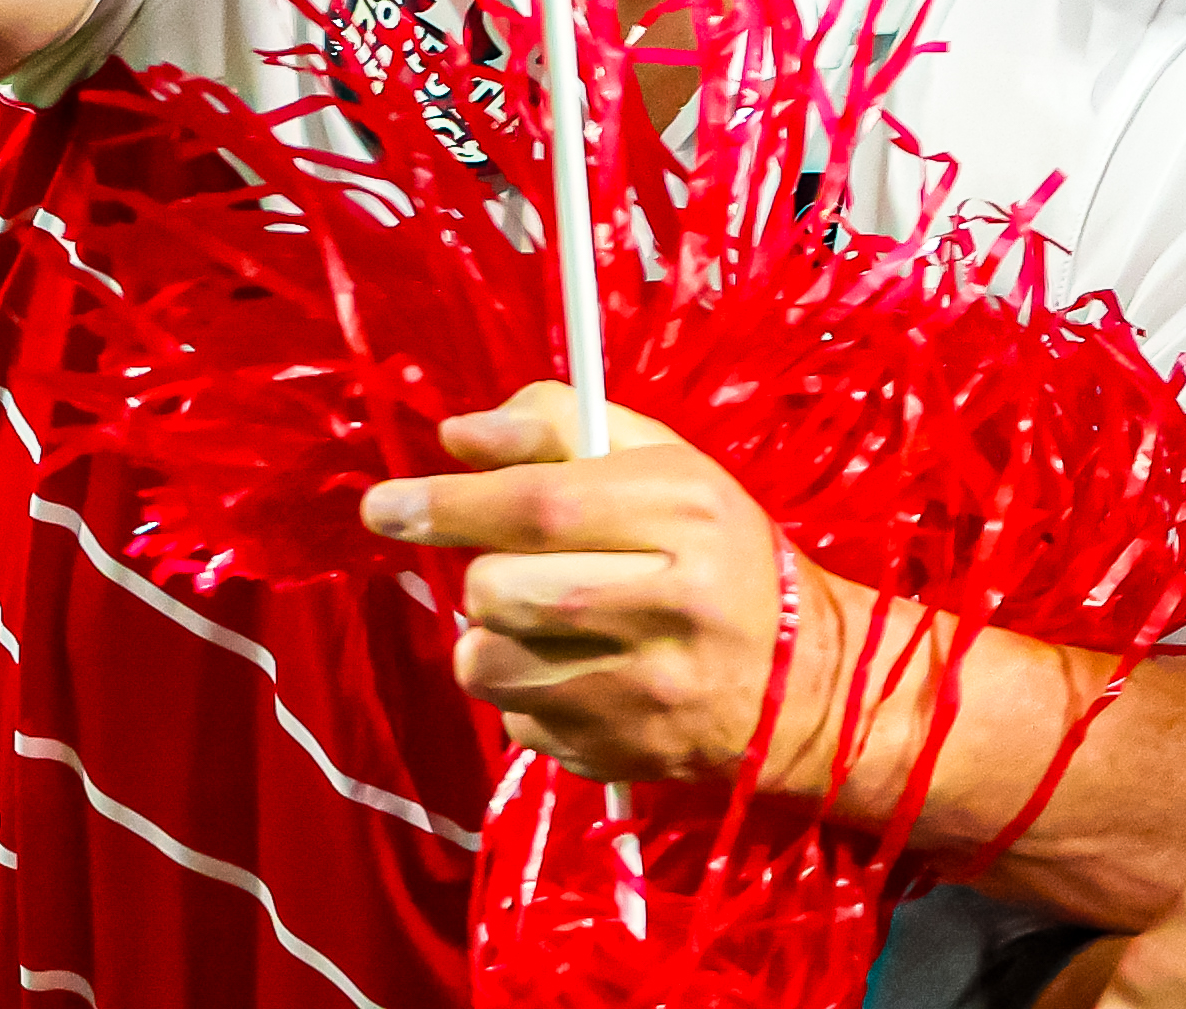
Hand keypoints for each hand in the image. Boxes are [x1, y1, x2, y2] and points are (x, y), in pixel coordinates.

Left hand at [373, 387, 887, 799]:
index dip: (448, 503)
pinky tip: (577, 673)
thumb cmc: (724, 554)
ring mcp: (640, 690)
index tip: (382, 505)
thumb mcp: (669, 469)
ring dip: (491, 637)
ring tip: (543, 624)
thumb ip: (561, 433)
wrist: (803, 683)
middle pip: (500, 588)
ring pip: (485, 660)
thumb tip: (456, 437)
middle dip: (484, 576)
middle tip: (518, 569)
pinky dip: (525, 690)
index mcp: (688, 511)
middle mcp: (669, 601)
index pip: (540, 504)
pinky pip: (512, 718)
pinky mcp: (614, 752)